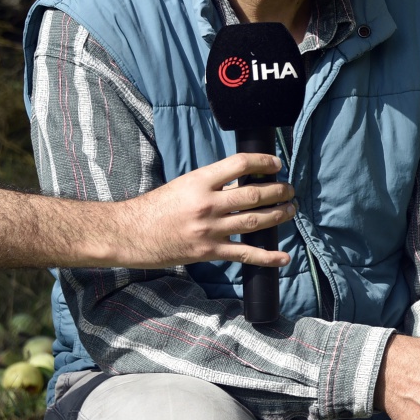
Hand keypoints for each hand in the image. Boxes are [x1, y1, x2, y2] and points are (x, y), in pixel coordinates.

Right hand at [112, 154, 295, 268]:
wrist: (128, 234)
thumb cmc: (153, 208)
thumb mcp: (182, 185)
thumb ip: (210, 184)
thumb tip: (240, 182)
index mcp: (199, 181)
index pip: (240, 164)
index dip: (263, 162)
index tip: (276, 164)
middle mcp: (207, 203)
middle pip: (254, 194)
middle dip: (278, 191)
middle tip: (290, 190)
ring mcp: (209, 229)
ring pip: (255, 221)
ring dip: (278, 215)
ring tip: (290, 210)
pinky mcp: (208, 251)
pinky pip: (245, 254)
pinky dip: (267, 257)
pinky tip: (284, 257)